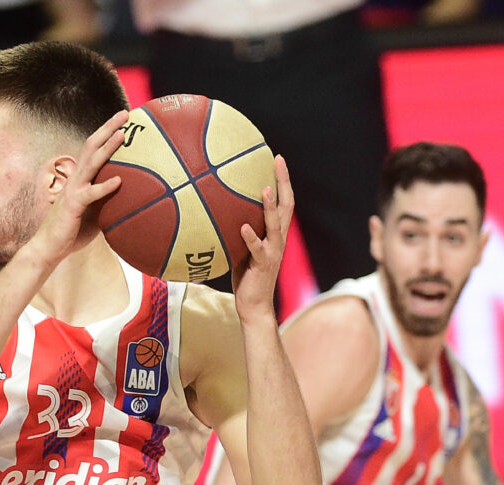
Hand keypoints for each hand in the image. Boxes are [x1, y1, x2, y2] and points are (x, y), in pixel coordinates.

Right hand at [28, 110, 128, 266]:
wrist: (49, 249)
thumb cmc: (72, 233)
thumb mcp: (95, 213)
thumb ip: (108, 201)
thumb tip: (132, 198)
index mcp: (80, 179)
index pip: (93, 150)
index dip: (107, 133)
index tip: (124, 120)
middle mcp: (75, 179)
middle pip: (91, 146)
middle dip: (108, 128)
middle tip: (125, 113)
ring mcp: (73, 191)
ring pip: (91, 163)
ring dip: (107, 148)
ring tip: (122, 135)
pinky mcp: (73, 206)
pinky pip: (90, 194)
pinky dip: (104, 186)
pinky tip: (119, 180)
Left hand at [231, 154, 293, 321]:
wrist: (254, 306)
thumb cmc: (245, 277)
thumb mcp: (240, 249)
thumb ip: (236, 231)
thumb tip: (216, 212)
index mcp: (274, 234)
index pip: (283, 202)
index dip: (282, 180)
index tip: (276, 158)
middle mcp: (278, 239)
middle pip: (286, 205)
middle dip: (283, 181)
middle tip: (277, 160)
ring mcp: (272, 251)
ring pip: (276, 224)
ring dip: (271, 206)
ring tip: (265, 188)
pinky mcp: (263, 265)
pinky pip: (257, 249)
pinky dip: (251, 237)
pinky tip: (242, 226)